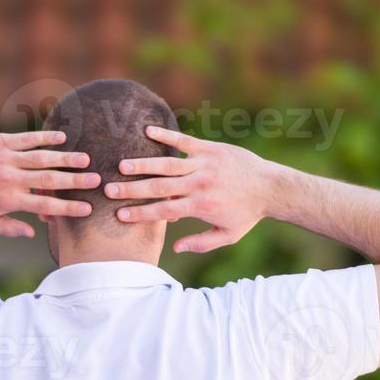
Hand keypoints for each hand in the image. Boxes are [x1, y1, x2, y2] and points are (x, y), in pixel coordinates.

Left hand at [0, 132, 100, 237]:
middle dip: (75, 182)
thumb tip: (32, 234)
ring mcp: (5, 159)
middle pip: (49, 181)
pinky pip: (26, 139)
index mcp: (9, 201)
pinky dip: (45, 138)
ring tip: (86, 160)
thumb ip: (10, 229)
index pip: (45, 206)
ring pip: (42, 158)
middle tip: (96, 181)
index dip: (67, 208)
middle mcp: (10, 180)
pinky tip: (63, 139)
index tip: (87, 209)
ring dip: (66, 158)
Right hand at [103, 126, 279, 253]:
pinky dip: (165, 135)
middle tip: (108, 190)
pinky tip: (147, 131)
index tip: (120, 215)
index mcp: (201, 206)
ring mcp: (204, 163)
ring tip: (121, 164)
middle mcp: (199, 184)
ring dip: (142, 163)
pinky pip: (184, 140)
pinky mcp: (209, 148)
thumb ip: (200, 242)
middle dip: (132, 189)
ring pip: (167, 163)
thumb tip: (175, 247)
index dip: (141, 213)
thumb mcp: (227, 235)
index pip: (164, 211)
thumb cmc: (247, 214)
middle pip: (159, 187)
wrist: (271, 186)